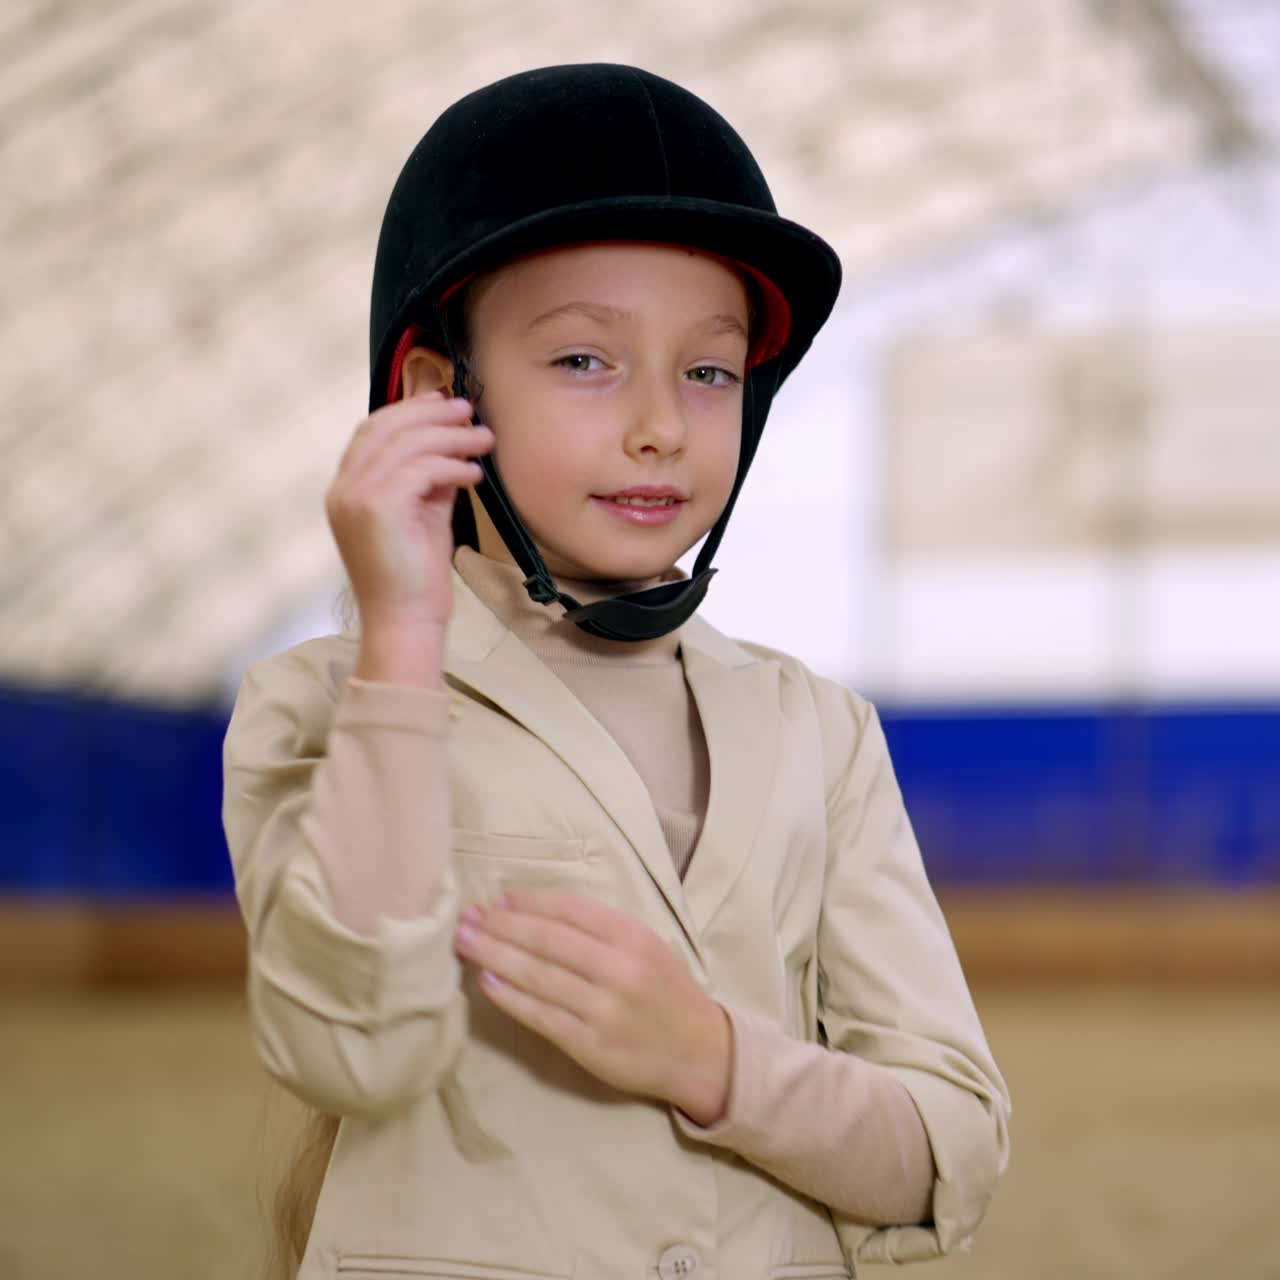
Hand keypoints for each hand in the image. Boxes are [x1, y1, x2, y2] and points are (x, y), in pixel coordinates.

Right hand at [326, 392, 493, 631]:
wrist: (404, 620)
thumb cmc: (414, 575)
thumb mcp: (422, 514)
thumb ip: (429, 477)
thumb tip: (453, 442)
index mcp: (345, 488)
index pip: (372, 430)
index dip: (408, 409)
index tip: (443, 401)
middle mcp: (342, 488)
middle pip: (386, 426)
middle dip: (431, 413)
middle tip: (469, 410)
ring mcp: (355, 497)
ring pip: (408, 444)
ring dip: (452, 436)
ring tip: (484, 440)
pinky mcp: (378, 508)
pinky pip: (422, 469)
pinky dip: (453, 466)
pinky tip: (474, 474)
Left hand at [453, 889, 731, 1124]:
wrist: (698, 1050)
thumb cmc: (664, 990)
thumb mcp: (645, 945)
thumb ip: (598, 929)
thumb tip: (532, 910)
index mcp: (632, 936)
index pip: (569, 909)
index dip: (528, 902)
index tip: (495, 898)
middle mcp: (618, 968)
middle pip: (547, 940)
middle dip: (500, 925)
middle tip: (464, 915)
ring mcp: (603, 1008)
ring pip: (538, 976)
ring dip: (494, 955)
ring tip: (464, 941)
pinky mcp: (590, 1044)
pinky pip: (541, 1016)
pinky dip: (511, 998)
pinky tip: (487, 982)